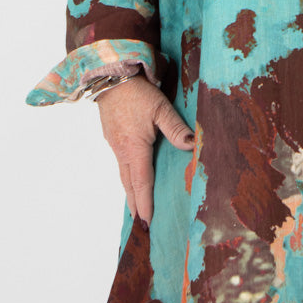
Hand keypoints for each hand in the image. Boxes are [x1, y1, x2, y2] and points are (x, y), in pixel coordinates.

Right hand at [95, 76, 193, 224]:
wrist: (110, 77)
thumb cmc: (137, 92)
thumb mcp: (160, 108)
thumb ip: (176, 128)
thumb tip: (191, 146)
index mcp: (134, 147)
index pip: (142, 182)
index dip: (145, 203)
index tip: (147, 221)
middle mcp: (122, 150)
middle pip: (129, 184)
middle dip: (136, 205)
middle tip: (142, 225)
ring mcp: (115, 145)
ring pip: (124, 175)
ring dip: (130, 193)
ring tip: (136, 209)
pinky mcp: (112, 138)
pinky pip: (121, 164)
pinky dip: (127, 178)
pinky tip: (132, 179)